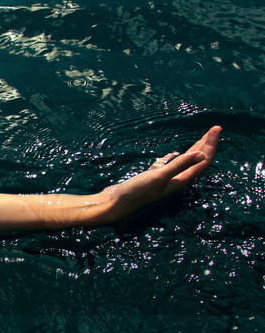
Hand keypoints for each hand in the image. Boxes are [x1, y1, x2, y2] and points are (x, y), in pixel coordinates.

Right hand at [100, 126, 220, 221]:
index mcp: (181, 179)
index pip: (203, 160)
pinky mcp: (153, 178)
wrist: (116, 203)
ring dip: (194, 149)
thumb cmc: (137, 192)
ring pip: (185, 162)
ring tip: (202, 138)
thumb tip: (201, 154)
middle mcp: (177, 179)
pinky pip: (168, 165)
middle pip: (198, 160)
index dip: (211, 144)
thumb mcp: (158, 177)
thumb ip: (179, 165)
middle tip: (215, 128)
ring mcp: (165, 179)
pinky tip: (173, 153)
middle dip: (207, 144)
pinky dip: (174, 157)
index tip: (216, 129)